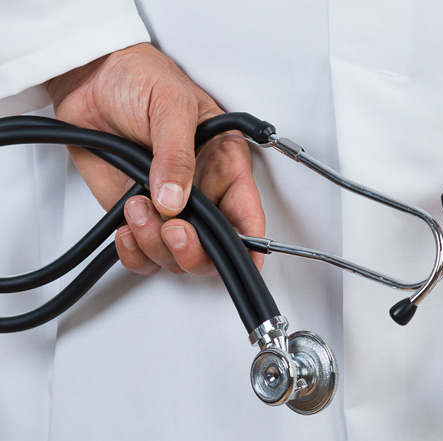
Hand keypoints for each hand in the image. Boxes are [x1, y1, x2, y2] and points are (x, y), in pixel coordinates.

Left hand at [46, 42, 263, 274]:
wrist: (91, 76)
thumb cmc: (141, 77)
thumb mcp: (171, 105)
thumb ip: (176, 154)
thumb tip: (175, 199)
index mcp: (225, 165)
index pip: (247, 217)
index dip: (248, 245)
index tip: (238, 259)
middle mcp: (202, 192)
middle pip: (212, 249)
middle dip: (193, 251)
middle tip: (173, 229)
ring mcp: (168, 207)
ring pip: (175, 257)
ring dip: (154, 244)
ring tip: (137, 208)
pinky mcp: (136, 214)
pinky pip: (142, 254)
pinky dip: (134, 253)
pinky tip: (127, 230)